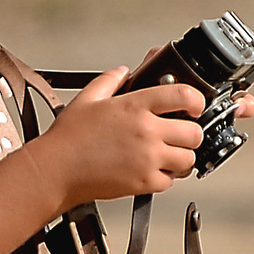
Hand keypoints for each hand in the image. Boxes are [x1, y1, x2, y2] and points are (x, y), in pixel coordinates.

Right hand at [38, 66, 204, 201]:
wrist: (56, 170)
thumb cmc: (69, 137)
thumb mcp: (88, 98)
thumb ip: (110, 79)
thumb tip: (123, 71)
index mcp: (135, 106)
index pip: (183, 95)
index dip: (197, 100)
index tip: (195, 105)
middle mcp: (146, 131)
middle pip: (194, 132)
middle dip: (190, 133)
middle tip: (180, 135)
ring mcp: (147, 158)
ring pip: (188, 159)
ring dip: (182, 157)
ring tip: (168, 155)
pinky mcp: (144, 182)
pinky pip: (171, 181)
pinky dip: (166, 178)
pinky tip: (152, 170)